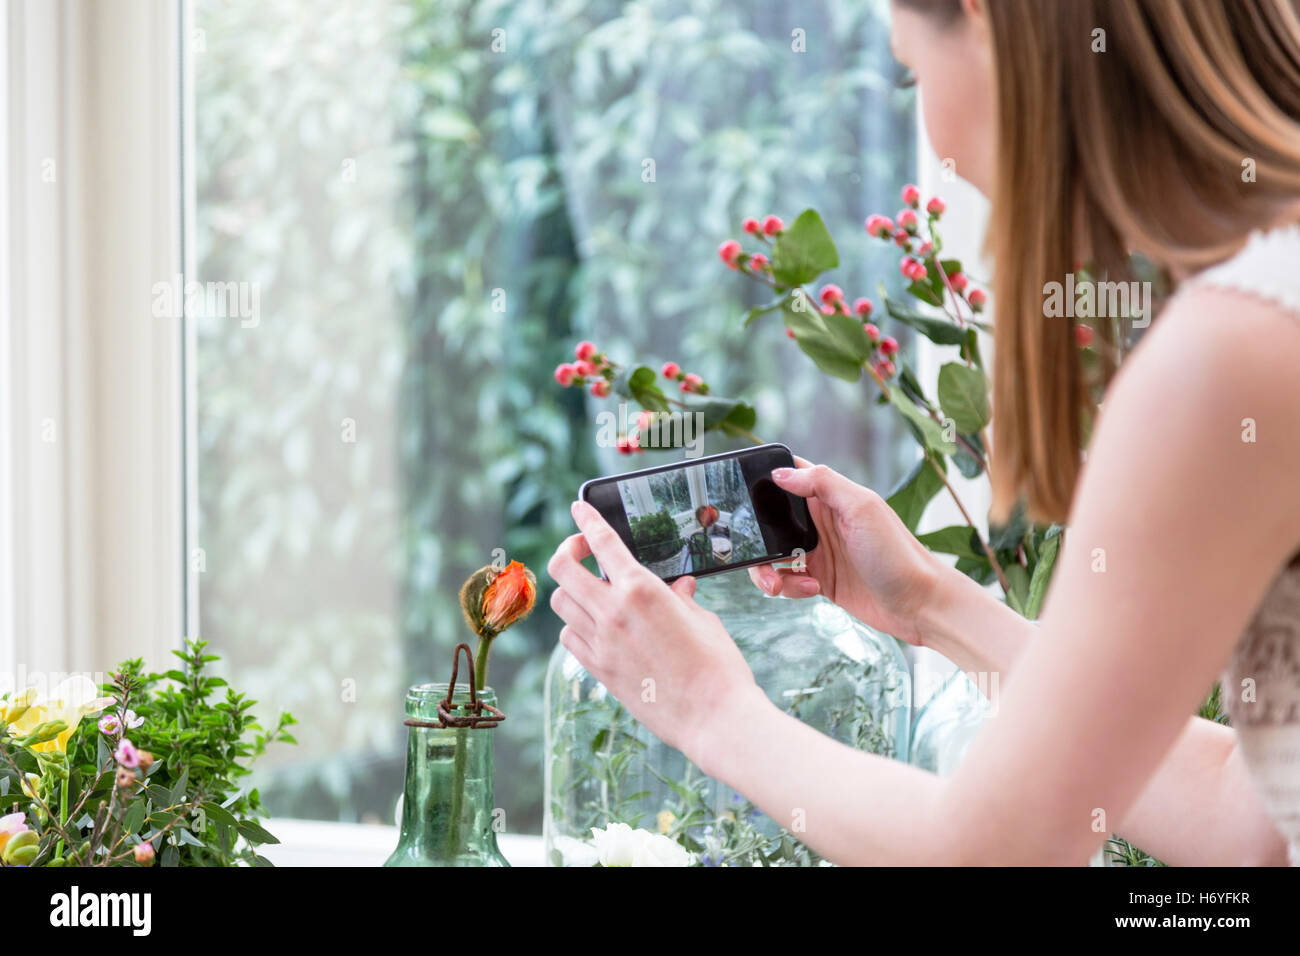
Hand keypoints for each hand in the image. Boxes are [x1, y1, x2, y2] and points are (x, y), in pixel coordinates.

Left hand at [547, 500, 766, 762]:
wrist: (714, 717)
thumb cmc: (718, 666)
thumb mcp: (704, 620)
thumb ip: (683, 598)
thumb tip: (680, 587)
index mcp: (641, 590)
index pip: (602, 542)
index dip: (586, 519)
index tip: (579, 508)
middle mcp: (612, 612)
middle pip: (562, 569)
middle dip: (567, 551)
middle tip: (582, 550)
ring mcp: (601, 643)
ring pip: (561, 603)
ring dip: (573, 590)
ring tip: (594, 591)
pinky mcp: (599, 670)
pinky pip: (569, 637)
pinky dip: (575, 624)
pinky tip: (594, 625)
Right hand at [748, 460, 940, 645]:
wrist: (920, 604)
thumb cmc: (898, 554)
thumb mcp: (862, 508)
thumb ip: (822, 484)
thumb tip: (781, 473)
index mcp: (831, 497)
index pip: (790, 476)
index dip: (765, 480)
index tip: (742, 493)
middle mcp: (821, 522)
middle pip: (771, 520)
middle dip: (756, 538)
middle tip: (755, 553)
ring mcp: (819, 552)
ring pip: (774, 554)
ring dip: (767, 570)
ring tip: (778, 585)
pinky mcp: (820, 580)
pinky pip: (788, 580)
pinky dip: (789, 588)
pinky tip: (812, 591)